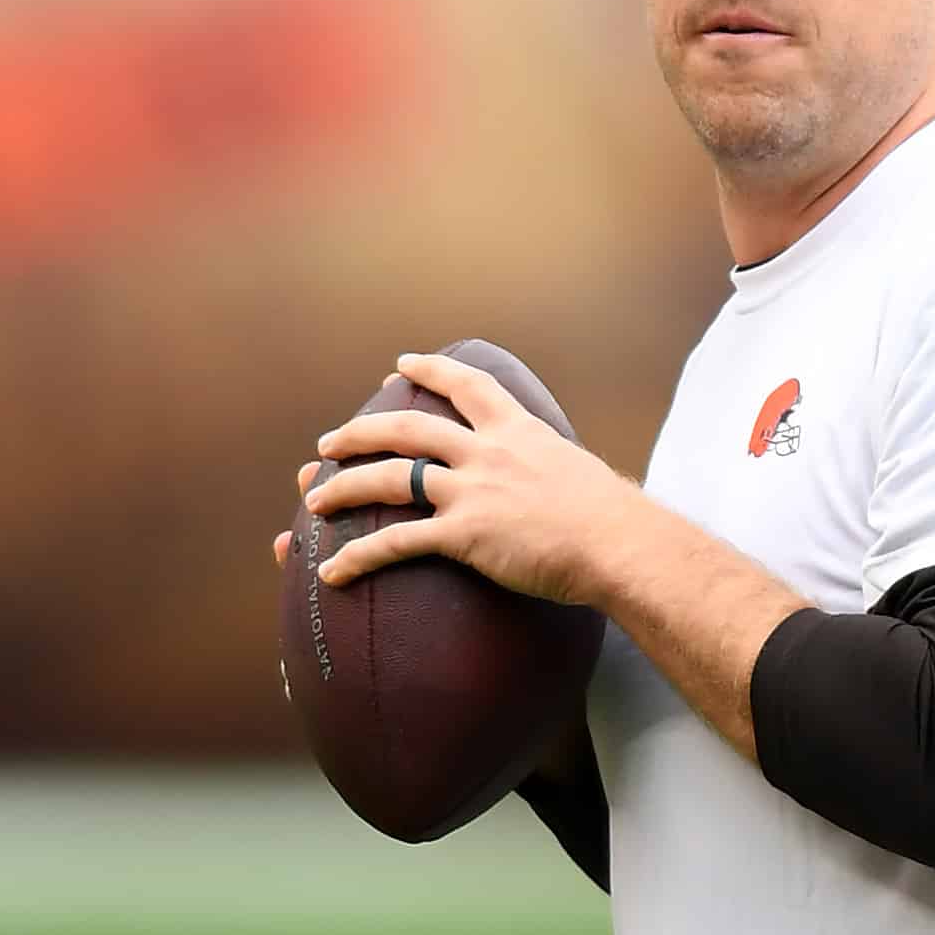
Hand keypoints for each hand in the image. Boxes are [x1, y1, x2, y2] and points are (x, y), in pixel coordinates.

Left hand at [297, 352, 646, 605]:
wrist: (619, 543)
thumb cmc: (611, 518)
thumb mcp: (578, 471)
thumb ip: (551, 467)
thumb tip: (558, 477)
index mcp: (517, 431)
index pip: (467, 385)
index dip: (430, 369)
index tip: (401, 363)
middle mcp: (487, 452)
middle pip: (408, 428)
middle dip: (360, 433)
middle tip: (329, 444)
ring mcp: (473, 490)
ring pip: (391, 478)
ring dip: (346, 487)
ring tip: (315, 500)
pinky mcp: (464, 534)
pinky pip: (397, 542)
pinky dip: (359, 555)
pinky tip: (333, 570)